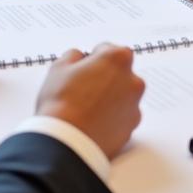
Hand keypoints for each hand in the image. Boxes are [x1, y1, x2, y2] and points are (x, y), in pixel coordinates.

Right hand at [35, 44, 144, 158]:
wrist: (66, 142)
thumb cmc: (61, 103)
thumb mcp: (59, 67)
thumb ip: (74, 55)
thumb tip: (79, 58)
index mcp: (118, 58)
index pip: (107, 50)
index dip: (92, 58)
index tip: (82, 69)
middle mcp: (133, 80)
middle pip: (119, 73)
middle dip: (105, 78)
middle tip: (83, 89)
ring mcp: (134, 106)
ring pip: (122, 96)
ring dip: (110, 98)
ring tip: (87, 109)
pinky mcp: (131, 128)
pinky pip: (122, 117)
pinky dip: (112, 118)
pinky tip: (93, 122)